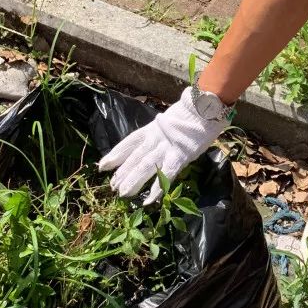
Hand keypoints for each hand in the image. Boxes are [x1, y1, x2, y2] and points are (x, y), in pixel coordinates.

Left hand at [98, 87, 227, 203]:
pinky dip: (157, 189)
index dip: (115, 155)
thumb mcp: (169, 122)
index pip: (128, 143)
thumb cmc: (190, 115)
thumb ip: (159, 133)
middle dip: (123, 173)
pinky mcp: (180, 156)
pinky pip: (166, 174)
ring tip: (123, 193)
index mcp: (151, 129)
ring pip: (145, 166)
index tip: (103, 166)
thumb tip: (150, 145)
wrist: (205, 107)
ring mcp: (166, 147)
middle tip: (113, 187)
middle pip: (134, 157)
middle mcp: (155, 138)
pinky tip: (149, 200)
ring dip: (133, 181)